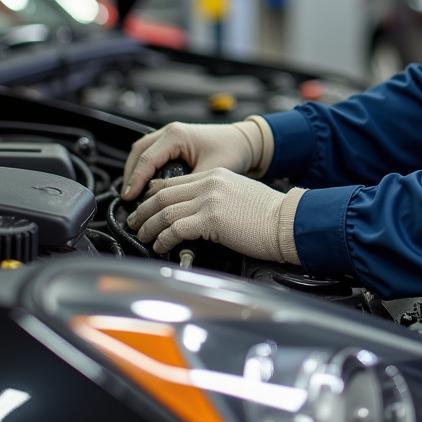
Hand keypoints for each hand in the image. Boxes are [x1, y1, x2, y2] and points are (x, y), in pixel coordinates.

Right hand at [120, 118, 271, 200]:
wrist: (246, 142)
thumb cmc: (233, 150)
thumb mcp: (211, 171)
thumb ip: (190, 188)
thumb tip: (173, 207)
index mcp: (176, 135)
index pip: (147, 159)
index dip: (136, 180)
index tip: (129, 198)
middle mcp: (170, 132)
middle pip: (138, 152)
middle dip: (130, 175)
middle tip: (127, 197)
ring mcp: (171, 135)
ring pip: (142, 152)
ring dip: (135, 171)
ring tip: (133, 194)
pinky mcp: (174, 143)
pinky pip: (151, 154)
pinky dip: (145, 168)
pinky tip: (147, 185)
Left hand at [126, 167, 302, 261]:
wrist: (286, 220)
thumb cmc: (269, 214)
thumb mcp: (238, 194)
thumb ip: (215, 197)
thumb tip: (195, 214)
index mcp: (215, 175)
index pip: (174, 182)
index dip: (153, 194)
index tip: (145, 205)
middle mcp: (209, 183)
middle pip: (163, 195)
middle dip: (143, 210)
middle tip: (135, 222)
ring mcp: (209, 200)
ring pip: (164, 211)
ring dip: (148, 226)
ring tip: (143, 237)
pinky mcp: (210, 219)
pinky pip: (175, 229)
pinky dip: (163, 239)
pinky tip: (160, 246)